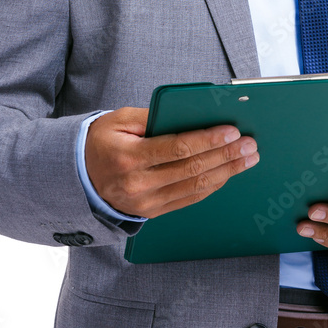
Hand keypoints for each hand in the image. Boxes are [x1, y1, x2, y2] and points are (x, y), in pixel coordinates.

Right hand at [85, 107, 258, 217]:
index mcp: (129, 158)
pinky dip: (212, 186)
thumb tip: (192, 115)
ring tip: (247, 158)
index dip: (208, 139)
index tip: (232, 130)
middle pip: (192, 170)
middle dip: (226, 155)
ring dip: (226, 172)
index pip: (178, 148)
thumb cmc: (101, 141)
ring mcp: (146, 203)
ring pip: (195, 188)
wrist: (77, 177)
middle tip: (250, 144)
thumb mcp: (120, 120)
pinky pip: (189, 199)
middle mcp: (138, 185)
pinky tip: (228, 173)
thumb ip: (154, 117)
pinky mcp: (152, 212)